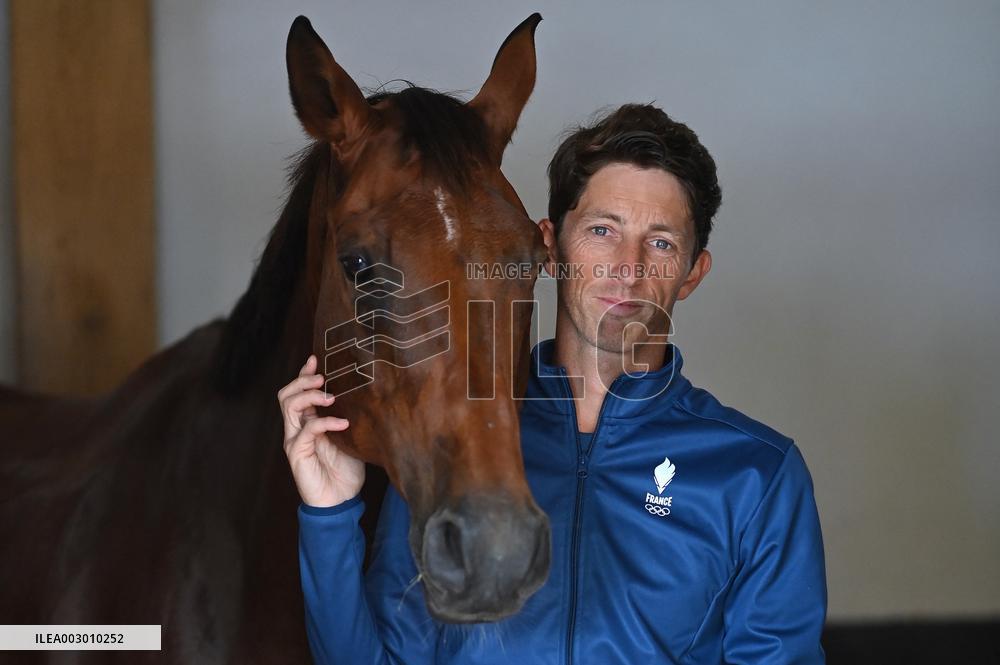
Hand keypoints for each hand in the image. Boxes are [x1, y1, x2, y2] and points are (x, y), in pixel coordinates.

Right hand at [278, 354, 363, 507]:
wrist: (340, 502)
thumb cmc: (346, 471)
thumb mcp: (352, 437)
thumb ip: (349, 417)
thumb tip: (363, 393)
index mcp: (308, 422)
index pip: (299, 392)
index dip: (304, 373)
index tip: (315, 358)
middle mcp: (297, 428)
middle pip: (287, 394)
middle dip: (303, 380)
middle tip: (322, 377)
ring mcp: (294, 440)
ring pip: (290, 405)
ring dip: (310, 395)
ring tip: (331, 396)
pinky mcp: (297, 453)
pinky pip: (307, 429)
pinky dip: (326, 421)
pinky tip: (343, 422)